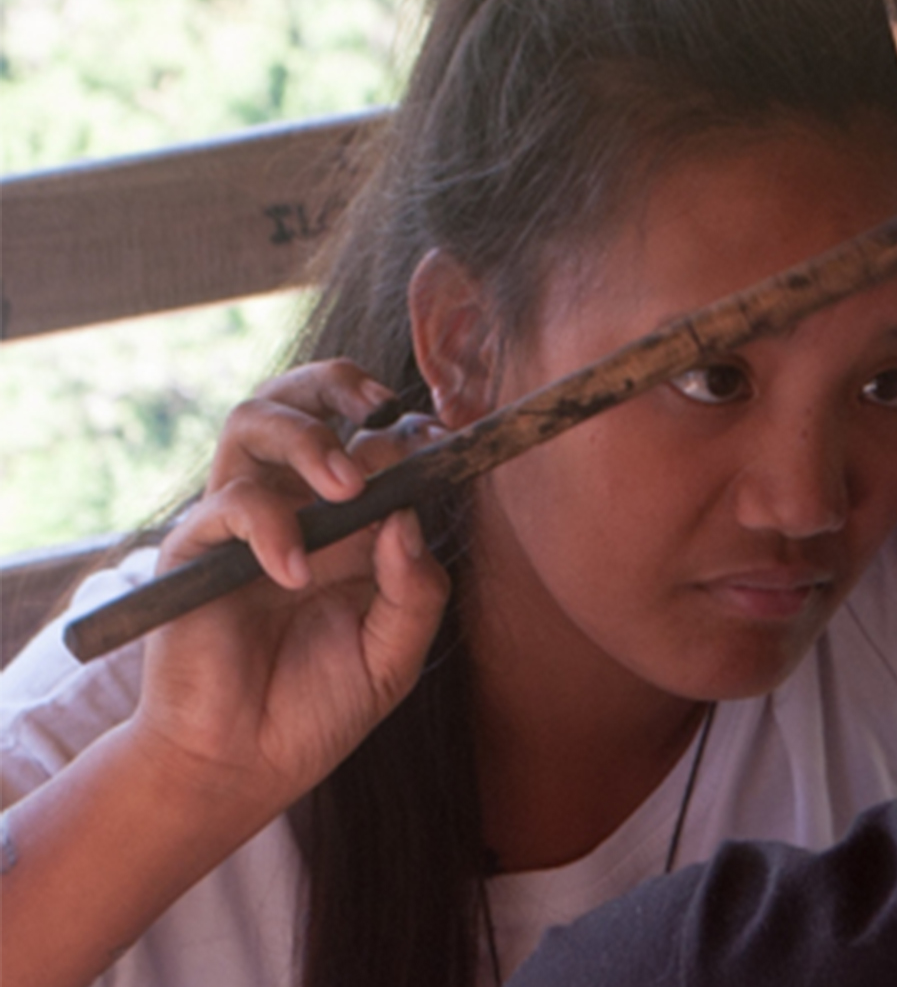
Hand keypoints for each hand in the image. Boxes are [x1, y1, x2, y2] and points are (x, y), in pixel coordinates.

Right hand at [128, 360, 450, 816]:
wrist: (245, 765)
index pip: (374, 442)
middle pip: (302, 400)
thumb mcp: (394, 655)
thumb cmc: (319, 707)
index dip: (409, 430)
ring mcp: (245, 523)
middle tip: (384, 412)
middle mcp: (297, 509)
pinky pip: (230, 502)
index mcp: (351, 525)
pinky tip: (294, 576)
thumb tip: (411, 521)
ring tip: (348, 486)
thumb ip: (416, 592)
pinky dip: (270, 528)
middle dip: (340, 384)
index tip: (445, 437)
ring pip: (254, 422)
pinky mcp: (197, 551)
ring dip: (308, 437)